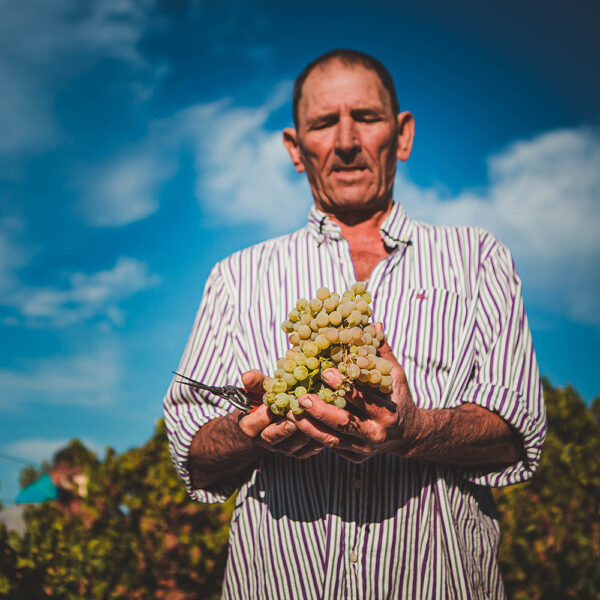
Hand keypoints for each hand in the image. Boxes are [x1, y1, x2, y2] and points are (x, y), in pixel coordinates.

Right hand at [237, 370, 323, 458]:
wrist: (275, 417)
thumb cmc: (267, 399)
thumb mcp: (260, 389)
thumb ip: (255, 382)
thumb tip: (247, 376)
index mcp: (250, 426)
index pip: (250, 426)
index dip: (260, 418)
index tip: (269, 406)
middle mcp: (265, 440)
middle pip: (272, 438)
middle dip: (284, 427)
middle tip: (295, 414)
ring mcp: (282, 448)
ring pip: (292, 446)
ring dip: (303, 432)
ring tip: (313, 417)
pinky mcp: (298, 452)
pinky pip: (307, 450)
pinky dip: (316, 440)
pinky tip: (325, 426)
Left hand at [286, 325, 421, 462]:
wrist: (409, 435)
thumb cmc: (398, 397)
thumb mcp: (395, 376)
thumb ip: (382, 352)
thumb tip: (372, 323)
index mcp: (387, 412)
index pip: (363, 398)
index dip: (344, 385)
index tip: (326, 371)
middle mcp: (375, 434)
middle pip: (344, 424)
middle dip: (321, 411)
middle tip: (301, 397)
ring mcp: (363, 449)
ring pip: (331, 440)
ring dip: (308, 426)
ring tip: (288, 411)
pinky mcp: (353, 456)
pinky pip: (329, 447)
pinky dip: (312, 435)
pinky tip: (295, 422)